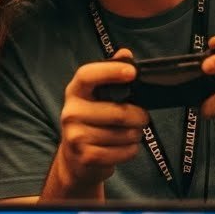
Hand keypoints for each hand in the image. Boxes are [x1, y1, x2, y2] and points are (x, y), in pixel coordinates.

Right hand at [53, 48, 148, 192]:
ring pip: (124, 134)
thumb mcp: (96, 97)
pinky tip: (126, 147)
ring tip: (132, 132)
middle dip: (139, 116)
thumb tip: (126, 53)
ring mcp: (76, 136)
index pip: (87, 75)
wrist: (75, 160)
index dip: (110, 71)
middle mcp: (71, 113)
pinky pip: (123, 151)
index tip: (132, 72)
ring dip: (136, 134)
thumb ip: (110, 74)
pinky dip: (131, 150)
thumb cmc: (91, 122)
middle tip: (143, 117)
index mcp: (75, 92)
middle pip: (117, 112)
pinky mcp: (86, 157)